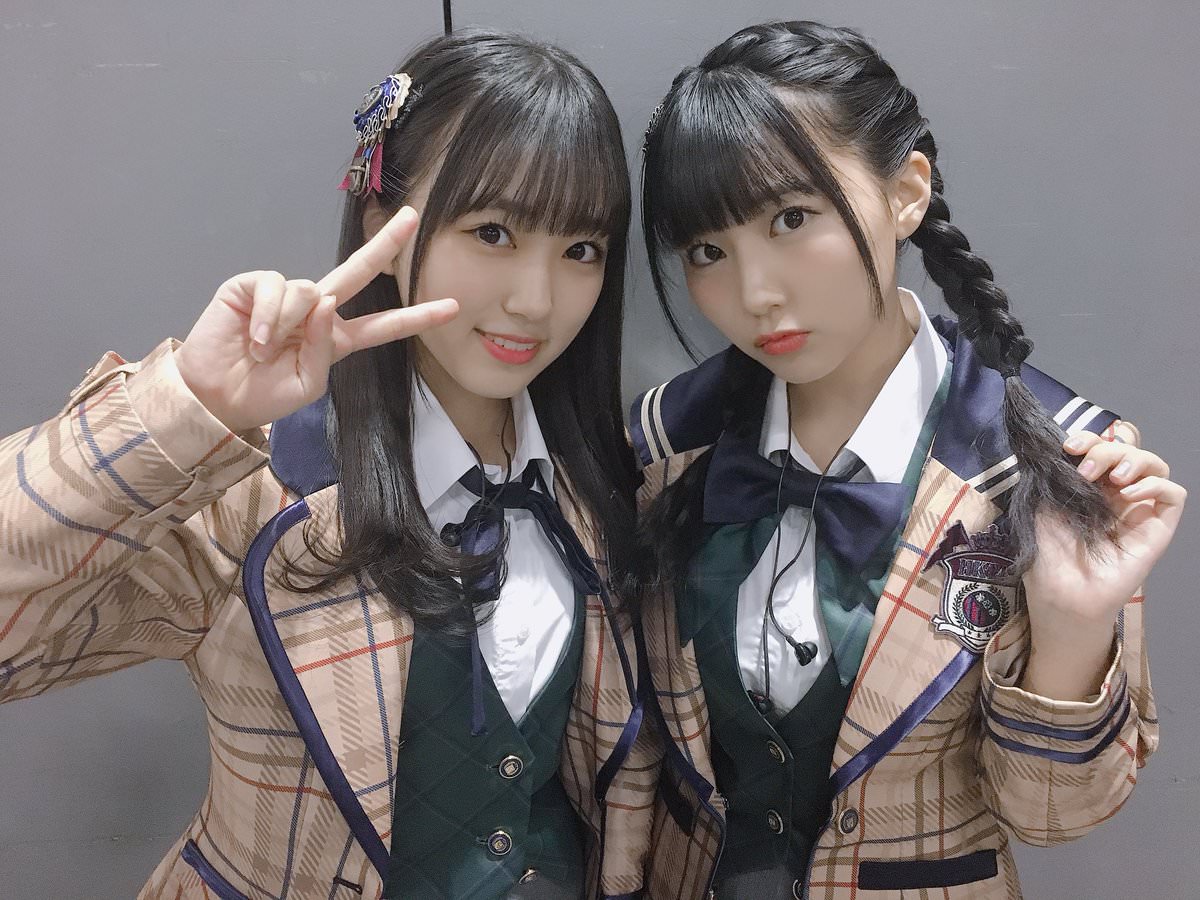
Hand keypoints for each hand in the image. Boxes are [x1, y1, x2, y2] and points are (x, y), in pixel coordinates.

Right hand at [174, 207, 457, 433]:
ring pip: (310, 291)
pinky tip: (252, 336)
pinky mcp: (255, 284)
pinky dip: (266, 316)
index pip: (384, 325)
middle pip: (360, 271)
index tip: (452, 308)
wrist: (216, 396)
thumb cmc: (264, 394)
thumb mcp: (308, 383)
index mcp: (337, 338)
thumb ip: (326, 347)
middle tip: (413, 217)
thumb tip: (326, 300)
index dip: (417, 317)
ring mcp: (288, 294)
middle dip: (387, 244)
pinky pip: (276, 288)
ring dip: (286, 326)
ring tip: (263, 350)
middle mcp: (318, 310)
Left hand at [1022, 430, 1185, 628]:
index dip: (1090, 438)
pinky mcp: (1157, 529)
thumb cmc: (1048, 554)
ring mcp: (1138, 510)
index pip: (1102, 447)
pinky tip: (1128, 495)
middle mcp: (1116, 494)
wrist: (1061, 593)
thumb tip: (1060, 447)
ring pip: (1155, 465)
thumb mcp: (1042, 505)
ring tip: (1112, 478)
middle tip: (1086, 469)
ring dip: (1134, 459)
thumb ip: (1055, 475)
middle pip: (1128, 450)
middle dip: (1107, 448)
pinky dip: (1154, 484)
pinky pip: (1173, 494)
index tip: (1069, 446)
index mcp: (1089, 486)